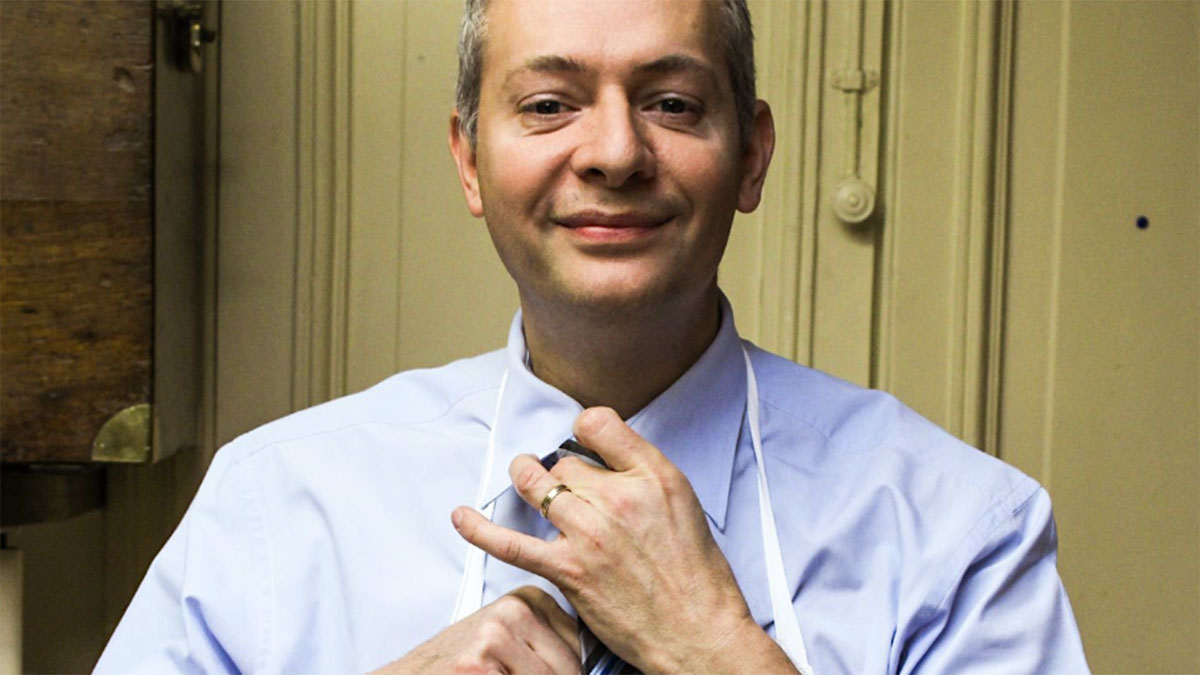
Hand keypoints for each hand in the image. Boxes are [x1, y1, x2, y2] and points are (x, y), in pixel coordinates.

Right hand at [371, 586, 578, 673]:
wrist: (413, 674)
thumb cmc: (462, 664)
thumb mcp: (511, 642)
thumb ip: (547, 644)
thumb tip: (585, 662)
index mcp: (528, 599)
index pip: (580, 645)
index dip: (565, 670)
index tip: (529, 666)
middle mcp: (514, 609)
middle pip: (570, 668)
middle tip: (508, 672)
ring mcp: (495, 634)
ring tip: (494, 673)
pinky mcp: (477, 662)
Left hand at [452, 407, 792, 671]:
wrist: (696, 629)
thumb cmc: (694, 572)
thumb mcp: (682, 500)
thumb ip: (642, 471)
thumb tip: (606, 455)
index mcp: (652, 476)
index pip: (598, 423)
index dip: (584, 431)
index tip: (583, 441)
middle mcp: (618, 498)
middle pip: (566, 463)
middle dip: (565, 474)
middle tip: (574, 491)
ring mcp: (588, 534)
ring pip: (538, 485)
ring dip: (528, 478)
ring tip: (526, 475)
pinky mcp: (566, 569)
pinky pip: (510, 543)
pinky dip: (479, 529)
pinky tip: (461, 516)